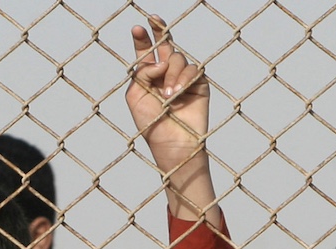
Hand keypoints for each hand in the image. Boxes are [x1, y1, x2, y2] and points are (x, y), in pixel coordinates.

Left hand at [126, 15, 208, 176]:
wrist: (172, 142)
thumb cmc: (151, 124)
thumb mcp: (136, 97)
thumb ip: (142, 74)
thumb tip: (160, 61)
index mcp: (149, 76)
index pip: (147, 53)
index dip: (143, 39)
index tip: (138, 27)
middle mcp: (167, 73)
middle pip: (165, 45)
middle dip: (159, 31)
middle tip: (153, 19)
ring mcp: (183, 77)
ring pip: (177, 58)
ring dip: (170, 75)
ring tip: (167, 96)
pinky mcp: (199, 83)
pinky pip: (192, 70)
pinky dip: (183, 80)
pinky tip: (176, 95)